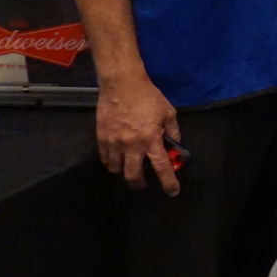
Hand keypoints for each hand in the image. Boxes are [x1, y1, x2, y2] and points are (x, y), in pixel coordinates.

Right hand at [95, 74, 180, 195]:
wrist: (122, 84)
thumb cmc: (148, 97)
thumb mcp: (168, 112)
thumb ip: (172, 131)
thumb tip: (175, 145)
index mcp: (151, 139)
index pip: (161, 167)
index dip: (168, 182)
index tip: (172, 192)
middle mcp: (131, 145)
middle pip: (133, 176)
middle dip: (140, 184)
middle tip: (144, 183)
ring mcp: (114, 143)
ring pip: (116, 170)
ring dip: (124, 173)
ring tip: (130, 169)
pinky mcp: (101, 138)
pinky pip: (105, 159)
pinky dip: (112, 163)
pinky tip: (118, 160)